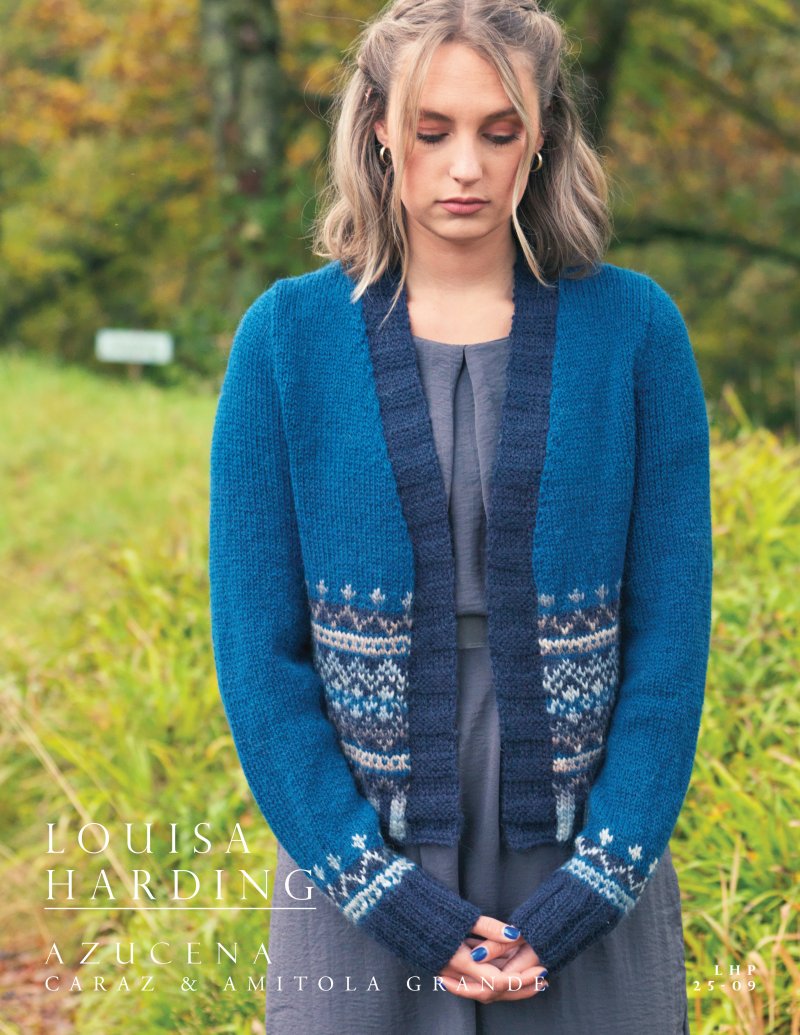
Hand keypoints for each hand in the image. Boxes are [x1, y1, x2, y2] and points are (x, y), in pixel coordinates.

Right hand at [434, 914, 548, 1002]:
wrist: (396, 909)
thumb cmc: (428, 908)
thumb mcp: (462, 915)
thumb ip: (489, 928)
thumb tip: (516, 934)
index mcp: (458, 960)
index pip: (498, 982)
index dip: (523, 979)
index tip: (543, 968)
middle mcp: (453, 972)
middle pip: (492, 993)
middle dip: (520, 990)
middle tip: (543, 980)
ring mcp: (447, 972)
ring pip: (483, 989)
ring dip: (508, 985)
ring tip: (531, 976)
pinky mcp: (445, 966)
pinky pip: (472, 980)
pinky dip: (492, 977)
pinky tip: (506, 966)